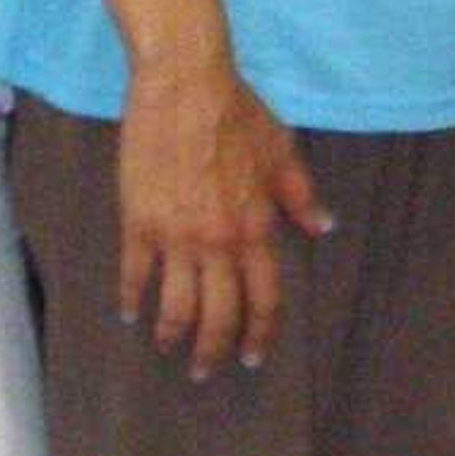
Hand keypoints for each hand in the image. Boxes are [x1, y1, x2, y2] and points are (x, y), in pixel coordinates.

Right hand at [114, 60, 333, 378]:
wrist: (184, 85)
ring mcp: (175, 236)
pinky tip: (130, 313)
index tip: (253, 356)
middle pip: (218, 315)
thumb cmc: (237, 113)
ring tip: (168, 348)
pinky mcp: (138, 222)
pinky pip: (134, 275)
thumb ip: (300, 196)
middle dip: (213, 351)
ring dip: (172, 336)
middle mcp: (218, 241)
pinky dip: (132, 299)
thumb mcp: (282, 153)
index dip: (260, 332)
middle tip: (206, 371)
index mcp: (256, 228)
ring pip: (175, 306)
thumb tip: (324, 227)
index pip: (264, 298)